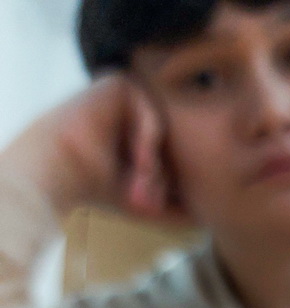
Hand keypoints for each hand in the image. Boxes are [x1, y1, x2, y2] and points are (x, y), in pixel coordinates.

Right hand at [0, 73, 188, 223]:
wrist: (60, 175)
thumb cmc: (94, 191)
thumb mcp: (145, 203)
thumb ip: (176, 209)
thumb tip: (207, 220)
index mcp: (136, 135)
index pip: (171, 153)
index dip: (167, 180)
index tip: (153, 202)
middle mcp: (131, 112)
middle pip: (171, 142)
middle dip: (160, 174)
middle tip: (146, 196)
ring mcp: (125, 96)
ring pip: (164, 130)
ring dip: (154, 161)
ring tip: (140, 180)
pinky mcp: (117, 82)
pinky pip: (150, 112)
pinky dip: (148, 140)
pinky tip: (137, 160)